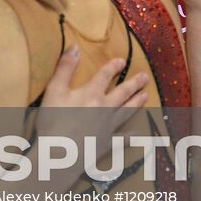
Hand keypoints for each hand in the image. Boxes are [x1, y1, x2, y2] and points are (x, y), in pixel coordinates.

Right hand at [37, 51, 148, 176]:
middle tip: (145, 77)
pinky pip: (122, 139)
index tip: (122, 61)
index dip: (113, 66)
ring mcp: (108, 126)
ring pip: (126, 111)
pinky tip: (136, 135)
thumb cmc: (53, 120)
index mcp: (91, 93)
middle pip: (122, 93)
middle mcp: (104, 108)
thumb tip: (75, 47)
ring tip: (146, 96)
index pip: (105, 76)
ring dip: (137, 102)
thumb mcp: (54, 90)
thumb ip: (65, 68)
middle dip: (134, 83)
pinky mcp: (108, 143)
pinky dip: (130, 137)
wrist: (60, 154)